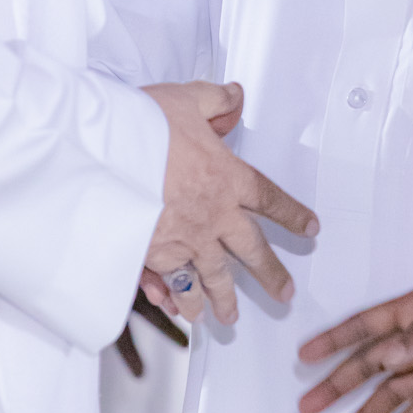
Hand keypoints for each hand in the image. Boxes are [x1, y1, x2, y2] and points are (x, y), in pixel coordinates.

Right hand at [139, 80, 316, 327]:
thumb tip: (234, 95)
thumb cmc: (142, 125)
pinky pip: (173, 284)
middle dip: (270, 274)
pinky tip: (181, 312)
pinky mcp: (153, 254)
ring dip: (222, 299)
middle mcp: (213, 214)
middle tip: (284, 294)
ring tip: (228, 317)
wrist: (103, 154)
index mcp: (227, 177)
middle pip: (251, 251)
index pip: (269, 198)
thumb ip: (215, 99)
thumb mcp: (186, 99)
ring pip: (213, 276)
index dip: (292, 214)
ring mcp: (185, 239)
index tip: (310, 229)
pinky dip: (177, 300)